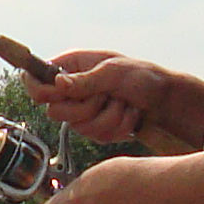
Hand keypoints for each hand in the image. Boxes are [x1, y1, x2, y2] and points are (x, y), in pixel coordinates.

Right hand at [24, 50, 175, 147]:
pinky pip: (96, 136)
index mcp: (72, 66)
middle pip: (55, 111)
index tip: (56, 93)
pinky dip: (118, 127)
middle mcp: (74, 89)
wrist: (165, 101)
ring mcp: (84, 111)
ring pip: (78, 127)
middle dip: (86, 107)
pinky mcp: (96, 129)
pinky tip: (130, 115)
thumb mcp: (114, 72)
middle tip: (107, 96)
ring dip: (108, 117)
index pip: (38, 79)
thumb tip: (58, 82)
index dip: (39, 89)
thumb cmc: (142, 76)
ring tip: (124, 104)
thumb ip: (85, 80)